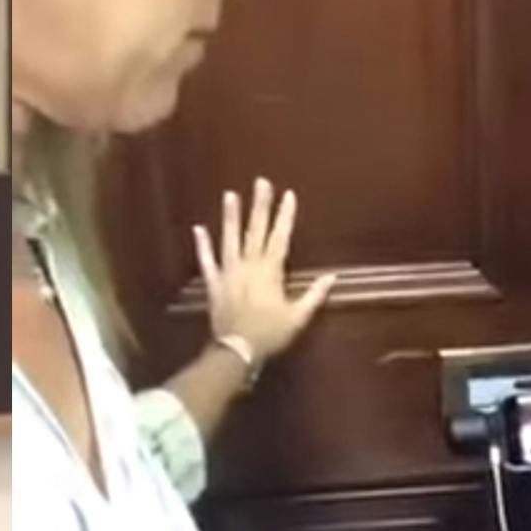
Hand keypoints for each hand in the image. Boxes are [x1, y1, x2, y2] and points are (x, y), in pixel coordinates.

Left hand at [191, 178, 337, 362]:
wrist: (238, 348)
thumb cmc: (271, 333)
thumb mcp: (299, 316)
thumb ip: (315, 294)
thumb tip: (332, 276)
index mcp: (271, 270)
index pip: (280, 236)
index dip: (285, 215)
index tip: (288, 194)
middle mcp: (249, 265)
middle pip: (256, 230)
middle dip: (260, 205)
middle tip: (261, 181)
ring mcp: (228, 272)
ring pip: (230, 238)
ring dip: (230, 216)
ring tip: (230, 194)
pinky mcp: (213, 282)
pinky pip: (206, 260)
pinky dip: (202, 245)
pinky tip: (198, 228)